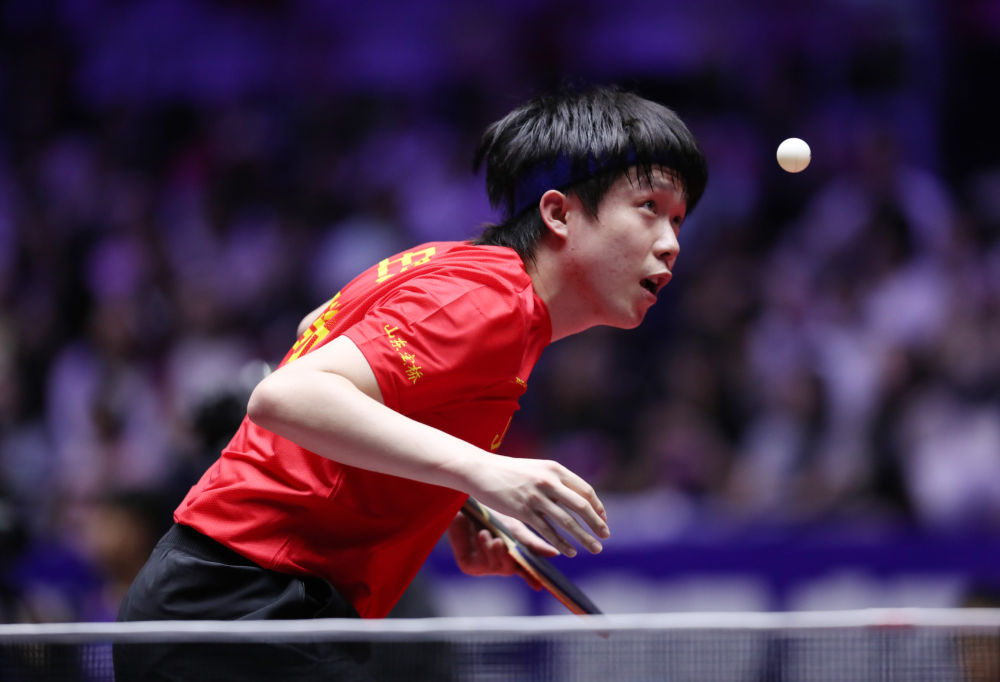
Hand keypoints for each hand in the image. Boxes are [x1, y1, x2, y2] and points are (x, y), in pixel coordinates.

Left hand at [447, 510, 555, 588]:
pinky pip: (480, 564)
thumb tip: (555, 554)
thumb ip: (532, 543)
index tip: (541, 585)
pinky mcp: (468, 565)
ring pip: (498, 567)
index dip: (533, 578)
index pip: (526, 570)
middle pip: (513, 569)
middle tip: (508, 546)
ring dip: (498, 551)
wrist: (465, 503)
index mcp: (512, 555)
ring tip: (494, 536)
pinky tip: (483, 535)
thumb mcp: (514, 527)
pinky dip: (485, 549)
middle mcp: (499, 562)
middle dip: (512, 559)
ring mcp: (483, 565)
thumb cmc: (490, 514)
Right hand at [464, 456, 609, 557]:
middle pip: (581, 506)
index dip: (598, 507)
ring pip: (567, 522)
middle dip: (597, 523)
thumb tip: (577, 498)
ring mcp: (536, 496)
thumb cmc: (510, 471)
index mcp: (555, 469)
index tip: (604, 519)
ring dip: (584, 538)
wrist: (481, 470)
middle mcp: (549, 481)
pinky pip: (548, 531)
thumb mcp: (538, 469)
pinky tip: (570, 552)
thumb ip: (556, 481)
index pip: (585, 490)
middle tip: (606, 536)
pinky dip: (561, 543)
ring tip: (595, 549)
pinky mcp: (523, 511)